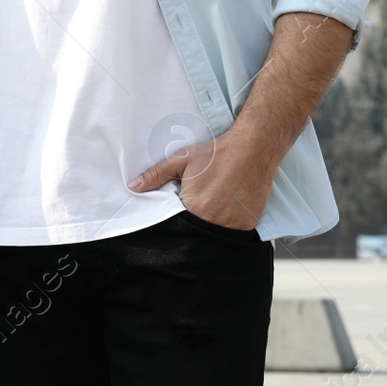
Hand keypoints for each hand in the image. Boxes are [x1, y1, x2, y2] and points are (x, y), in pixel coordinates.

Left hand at [127, 129, 276, 231]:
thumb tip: (133, 186)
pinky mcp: (247, 226)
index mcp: (193, 206)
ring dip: (209, 224)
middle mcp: (211, 220)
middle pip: (194, 231)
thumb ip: (155, 175)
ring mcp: (231, 225)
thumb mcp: (181, 160)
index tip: (180, 208)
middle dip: (192, 222)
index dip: (175, 218)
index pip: (176, 223)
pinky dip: (227, 227)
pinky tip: (227, 209)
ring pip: (212, 236)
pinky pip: (231, 235)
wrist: (253, 149)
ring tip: (214, 205)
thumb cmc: (217, 153)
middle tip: (200, 202)